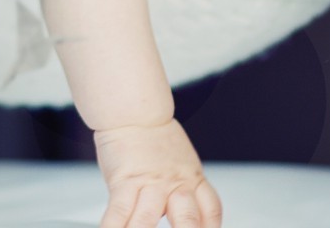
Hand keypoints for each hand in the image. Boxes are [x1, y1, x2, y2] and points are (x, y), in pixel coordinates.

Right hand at [92, 117, 221, 227]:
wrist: (133, 112)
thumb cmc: (153, 137)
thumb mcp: (180, 162)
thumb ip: (181, 188)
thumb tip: (174, 212)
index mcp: (192, 179)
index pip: (211, 211)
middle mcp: (174, 184)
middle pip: (188, 219)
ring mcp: (149, 184)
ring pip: (148, 220)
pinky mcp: (124, 181)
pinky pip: (118, 212)